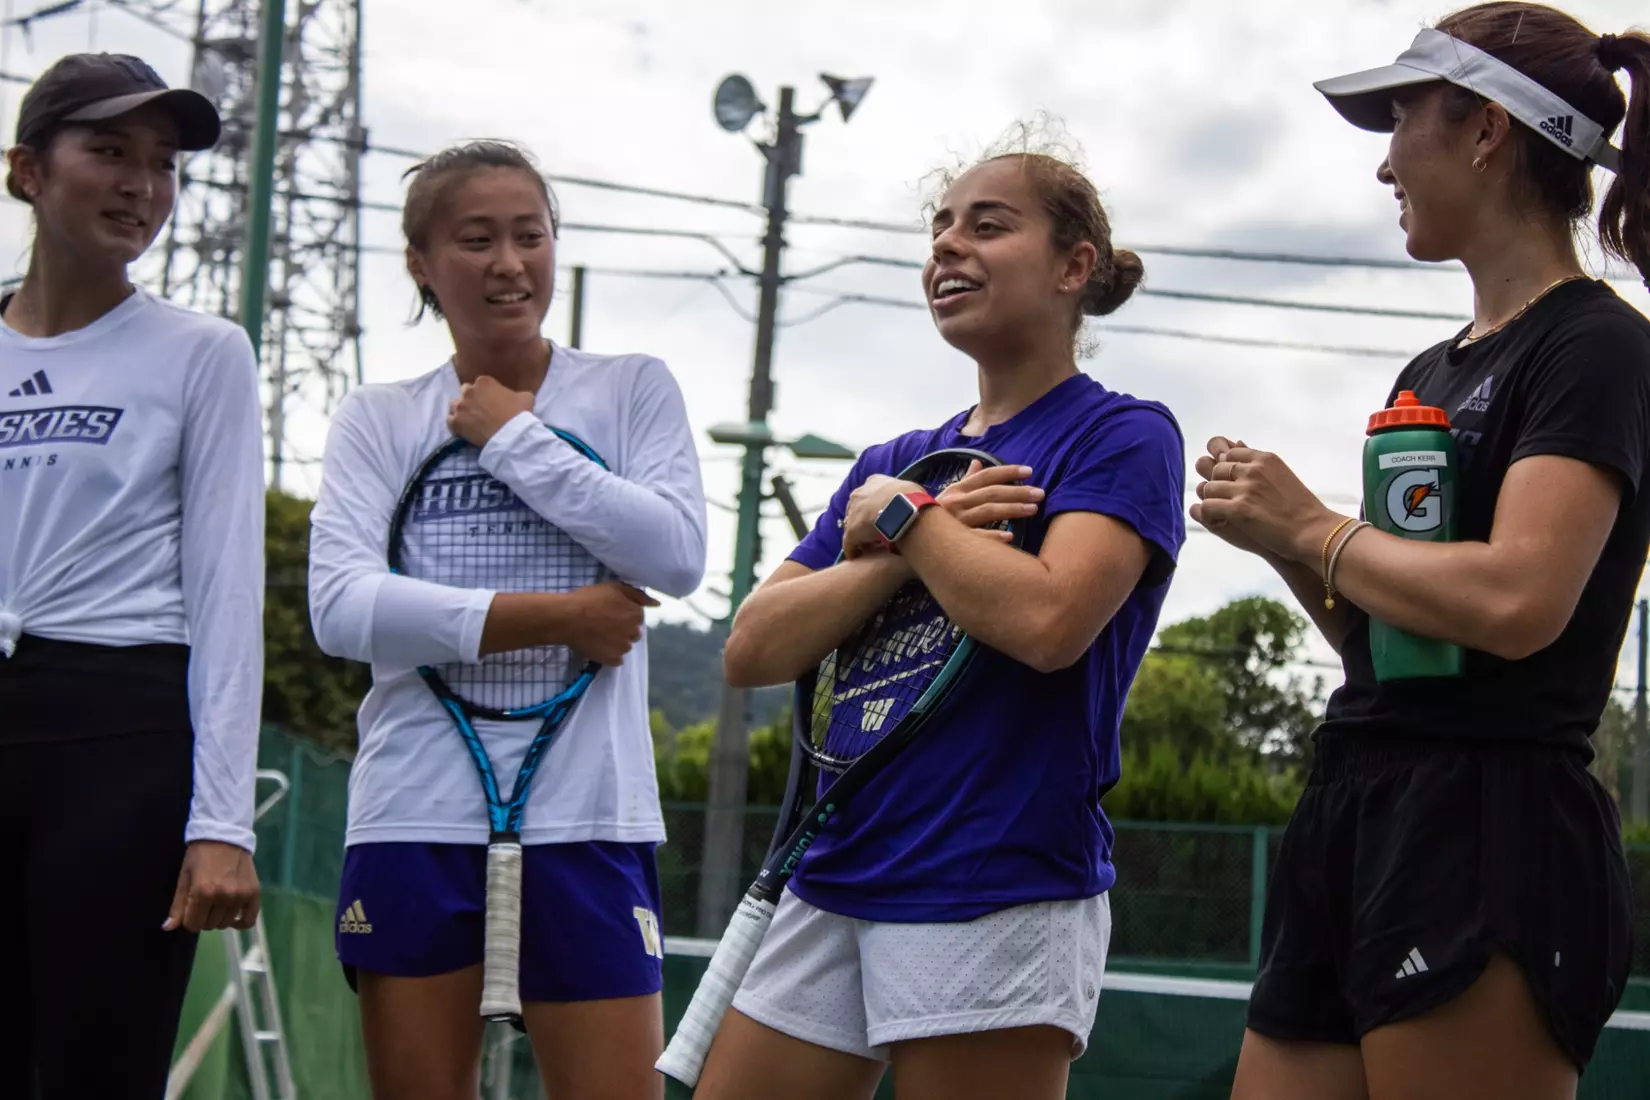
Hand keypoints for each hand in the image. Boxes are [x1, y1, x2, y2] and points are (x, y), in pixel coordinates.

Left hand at [165, 840, 259, 932]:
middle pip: (209, 925)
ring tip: (218, 905)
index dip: (189, 920)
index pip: (193, 925)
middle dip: (203, 918)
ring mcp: (240, 895)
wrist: (225, 835)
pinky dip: (240, 923)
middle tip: (203, 905)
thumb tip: (168, 928)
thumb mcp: (184, 878)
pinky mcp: (254, 892)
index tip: (190, 910)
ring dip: (219, 918)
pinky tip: (233, 919)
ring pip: (226, 923)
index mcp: (202, 892)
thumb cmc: (199, 856)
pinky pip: (249, 919)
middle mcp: (223, 896)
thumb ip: (178, 905)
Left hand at [447, 375, 534, 447]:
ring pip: (455, 405)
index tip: (491, 401)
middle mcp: (468, 391)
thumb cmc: (519, 414)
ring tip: (470, 420)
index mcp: (484, 381)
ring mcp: (460, 406)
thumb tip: (517, 395)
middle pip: (465, 392)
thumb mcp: (526, 397)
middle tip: (480, 410)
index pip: (480, 384)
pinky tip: (464, 428)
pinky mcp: (454, 422)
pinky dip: (456, 423)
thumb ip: (517, 392)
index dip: (486, 393)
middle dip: (471, 399)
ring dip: (461, 410)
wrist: (510, 435)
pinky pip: (450, 420)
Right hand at [565, 581, 658, 664]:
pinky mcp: (612, 660)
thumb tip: (657, 604)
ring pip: (625, 646)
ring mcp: (623, 648)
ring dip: (616, 642)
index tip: (610, 613)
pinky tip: (598, 646)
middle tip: (604, 624)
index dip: (623, 614)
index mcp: (636, 615)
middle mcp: (634, 632)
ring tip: (599, 635)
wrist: (568, 618)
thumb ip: (639, 596)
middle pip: (633, 633)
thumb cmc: (590, 599)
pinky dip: (609, 655)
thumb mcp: (615, 587)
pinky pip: (616, 660)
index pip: (637, 617)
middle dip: (622, 630)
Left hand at [841, 474, 923, 558]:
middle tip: (875, 533)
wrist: (903, 509)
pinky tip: (858, 556)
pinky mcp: (852, 532)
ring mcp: (853, 513)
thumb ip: (906, 493)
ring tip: (868, 547)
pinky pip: (849, 544)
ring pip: (852, 527)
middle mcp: (859, 494)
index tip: (881, 516)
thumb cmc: (912, 498)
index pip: (869, 494)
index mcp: (873, 482)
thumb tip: (914, 498)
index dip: (874, 507)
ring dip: (859, 536)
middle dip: (864, 520)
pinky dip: (853, 550)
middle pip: (857, 510)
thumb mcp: (910, 489)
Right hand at [935, 460, 1039, 537]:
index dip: (1008, 472)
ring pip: (988, 511)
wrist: (906, 536)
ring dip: (1012, 509)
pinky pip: (976, 538)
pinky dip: (993, 536)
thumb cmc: (933, 515)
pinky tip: (1010, 536)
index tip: (1029, 471)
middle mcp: (957, 502)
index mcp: (958, 490)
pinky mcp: (954, 541)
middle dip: (1018, 492)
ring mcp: (956, 521)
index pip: (986, 476)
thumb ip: (966, 479)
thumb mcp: (948, 494)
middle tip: (1040, 493)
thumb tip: (978, 462)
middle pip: (992, 493)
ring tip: (1033, 509)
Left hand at [1191, 436, 1341, 562]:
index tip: (1232, 485)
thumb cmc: (1300, 508)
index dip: (1225, 470)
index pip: (1229, 453)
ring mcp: (1245, 488)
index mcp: (1264, 459)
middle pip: (1215, 470)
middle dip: (1217, 487)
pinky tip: (1221, 522)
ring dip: (1213, 502)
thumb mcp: (1280, 474)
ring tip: (1224, 514)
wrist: (1313, 531)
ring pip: (1208, 488)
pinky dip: (1210, 516)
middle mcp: (1253, 469)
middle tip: (1226, 502)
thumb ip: (1257, 463)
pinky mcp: (1239, 509)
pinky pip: (1207, 506)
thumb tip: (1235, 443)